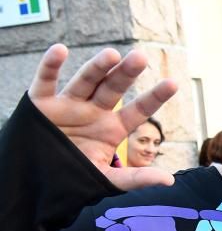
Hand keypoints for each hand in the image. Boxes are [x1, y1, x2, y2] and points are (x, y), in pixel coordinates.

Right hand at [28, 44, 176, 190]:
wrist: (39, 179)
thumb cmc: (76, 175)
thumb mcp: (107, 179)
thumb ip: (136, 178)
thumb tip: (169, 181)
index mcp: (113, 127)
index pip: (139, 109)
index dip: (155, 97)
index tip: (174, 83)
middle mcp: (94, 111)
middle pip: (113, 88)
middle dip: (126, 73)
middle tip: (140, 57)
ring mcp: (69, 104)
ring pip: (86, 80)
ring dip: (97, 67)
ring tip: (112, 54)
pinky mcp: (41, 103)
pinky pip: (45, 81)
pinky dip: (50, 65)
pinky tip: (59, 50)